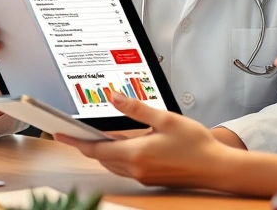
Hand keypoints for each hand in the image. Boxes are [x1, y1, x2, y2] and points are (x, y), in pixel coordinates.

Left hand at [55, 92, 229, 187]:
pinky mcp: (150, 178)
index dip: (75, 140)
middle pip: (101, 157)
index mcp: (136, 154)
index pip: (96, 148)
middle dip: (87, 144)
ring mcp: (142, 176)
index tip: (60, 134)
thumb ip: (136, 109)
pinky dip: (118, 156)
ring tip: (96, 135)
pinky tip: (124, 144)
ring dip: (103, 151)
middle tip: (73, 131)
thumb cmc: (195, 144)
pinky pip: (126, 167)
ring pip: (113, 163)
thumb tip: (114, 96)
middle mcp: (135, 169)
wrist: (216, 167)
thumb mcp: (165, 119)